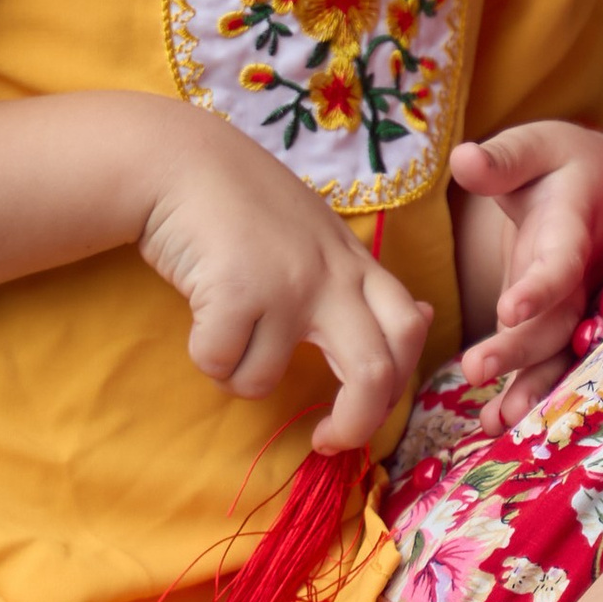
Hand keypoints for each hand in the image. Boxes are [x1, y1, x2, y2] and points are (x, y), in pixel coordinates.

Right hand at [130, 101, 431, 454]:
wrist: (180, 160)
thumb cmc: (245, 202)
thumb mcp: (318, 235)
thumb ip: (360, 280)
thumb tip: (422, 318)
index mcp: (355, 262)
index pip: (409, 332)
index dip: (395, 386)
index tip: (361, 410)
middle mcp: (332, 274)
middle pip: (375, 375)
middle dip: (355, 426)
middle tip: (326, 441)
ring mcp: (286, 284)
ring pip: (267, 380)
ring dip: (237, 374)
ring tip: (223, 330)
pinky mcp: (236, 292)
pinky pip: (221, 366)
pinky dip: (205, 355)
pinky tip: (200, 311)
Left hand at [450, 122, 602, 420]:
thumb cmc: (561, 164)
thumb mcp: (535, 146)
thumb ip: (503, 159)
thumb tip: (462, 160)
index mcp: (574, 227)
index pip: (561, 261)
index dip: (540, 287)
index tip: (508, 309)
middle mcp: (583, 276)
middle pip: (558, 320)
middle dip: (521, 349)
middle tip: (474, 369)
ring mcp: (575, 306)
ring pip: (560, 353)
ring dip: (532, 389)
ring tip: (496, 422)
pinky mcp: (560, 325)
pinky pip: (550, 364)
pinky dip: (528, 395)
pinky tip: (495, 426)